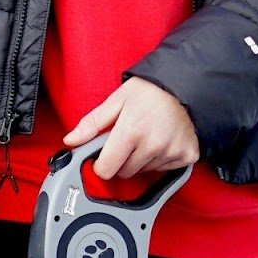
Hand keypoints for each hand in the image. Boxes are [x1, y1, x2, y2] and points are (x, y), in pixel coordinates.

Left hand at [62, 77, 198, 179]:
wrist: (187, 84)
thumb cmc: (150, 91)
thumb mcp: (116, 100)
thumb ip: (92, 123)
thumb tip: (70, 140)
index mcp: (131, 132)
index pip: (105, 170)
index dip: (102, 163)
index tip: (106, 153)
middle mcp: (153, 145)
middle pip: (124, 173)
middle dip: (122, 160)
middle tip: (131, 138)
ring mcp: (171, 152)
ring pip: (144, 171)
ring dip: (142, 159)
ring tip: (149, 135)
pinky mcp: (187, 156)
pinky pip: (164, 169)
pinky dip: (161, 159)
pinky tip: (164, 140)